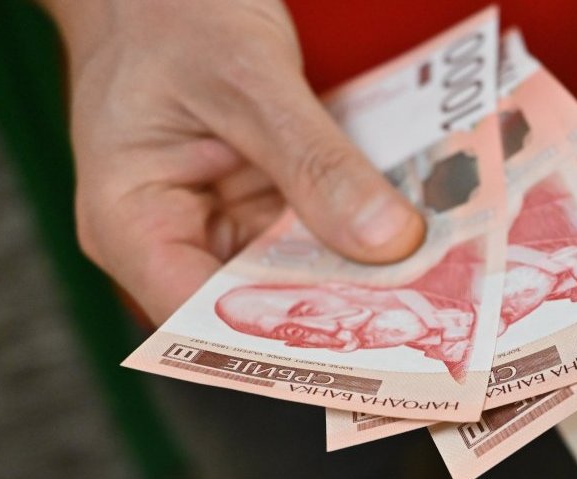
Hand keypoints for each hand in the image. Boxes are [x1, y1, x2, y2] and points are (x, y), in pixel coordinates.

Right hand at [41, 0, 424, 322]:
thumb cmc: (172, 10)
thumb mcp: (246, 78)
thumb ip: (314, 162)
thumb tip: (388, 242)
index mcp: (133, 224)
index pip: (202, 321)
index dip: (284, 345)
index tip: (369, 347)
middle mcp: (178, 237)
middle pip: (262, 303)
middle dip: (344, 307)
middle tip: (434, 314)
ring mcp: (227, 219)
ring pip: (302, 270)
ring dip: (365, 270)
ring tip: (444, 278)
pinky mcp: (267, 197)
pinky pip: (319, 226)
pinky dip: (364, 225)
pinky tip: (424, 228)